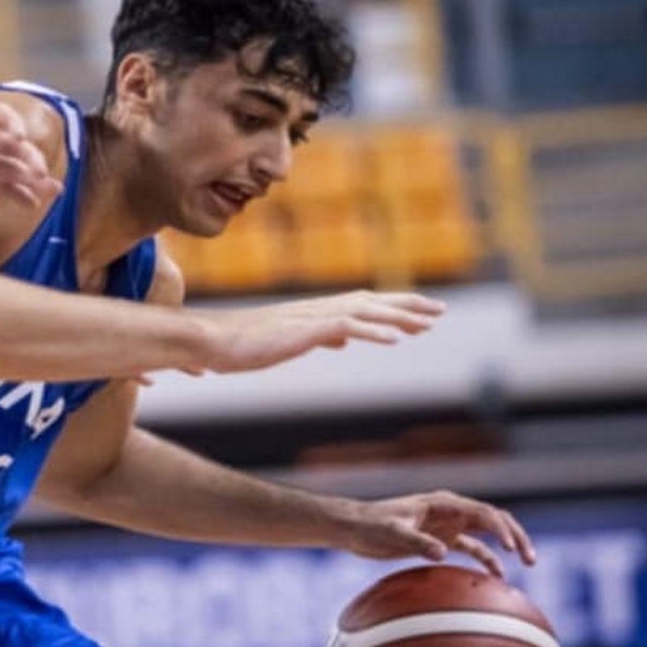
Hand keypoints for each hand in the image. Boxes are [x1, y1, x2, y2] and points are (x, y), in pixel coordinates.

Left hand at [0, 101, 61, 211]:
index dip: (13, 123)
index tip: (18, 138)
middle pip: (15, 143)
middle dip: (29, 155)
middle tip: (36, 172)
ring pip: (17, 167)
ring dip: (33, 176)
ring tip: (44, 188)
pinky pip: (9, 188)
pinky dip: (24, 194)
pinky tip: (34, 202)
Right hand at [199, 290, 445, 371]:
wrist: (207, 339)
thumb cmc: (237, 343)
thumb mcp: (285, 341)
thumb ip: (316, 336)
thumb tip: (342, 339)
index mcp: (314, 314)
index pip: (363, 305)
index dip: (395, 307)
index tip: (422, 313)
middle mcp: (316, 310)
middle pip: (371, 302)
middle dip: (407, 306)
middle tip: (440, 312)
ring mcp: (309, 318)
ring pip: (363, 312)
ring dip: (398, 316)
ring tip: (427, 324)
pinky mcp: (300, 330)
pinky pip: (343, 327)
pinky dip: (371, 331)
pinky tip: (394, 339)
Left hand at [339, 490, 536, 577]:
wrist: (354, 528)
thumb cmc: (371, 525)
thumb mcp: (392, 533)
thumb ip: (417, 542)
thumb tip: (442, 553)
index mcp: (443, 503)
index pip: (482, 512)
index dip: (500, 529)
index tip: (510, 549)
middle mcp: (450, 511)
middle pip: (494, 519)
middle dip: (515, 535)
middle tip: (529, 557)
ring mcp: (448, 526)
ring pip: (487, 533)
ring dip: (507, 546)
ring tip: (527, 563)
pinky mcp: (441, 540)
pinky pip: (471, 549)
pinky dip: (486, 560)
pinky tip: (496, 576)